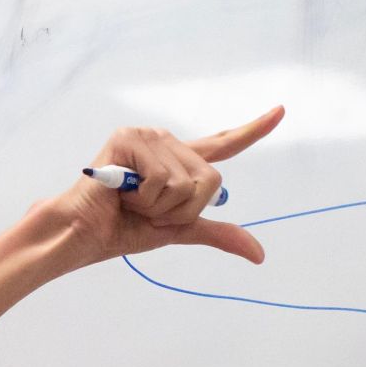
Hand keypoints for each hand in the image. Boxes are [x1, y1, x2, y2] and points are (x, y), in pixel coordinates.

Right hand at [38, 105, 284, 273]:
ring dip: (160, 207)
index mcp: (178, 162)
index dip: (253, 130)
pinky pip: (162, 179)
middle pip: (209, 179)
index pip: (223, 144)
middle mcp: (166, 143)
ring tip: (130, 202)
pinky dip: (144, 198)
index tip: (281, 112)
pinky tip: (121, 193)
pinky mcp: (128, 139)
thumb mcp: (178, 231)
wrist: (84, 234)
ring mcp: (147, 138)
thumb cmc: (123, 229)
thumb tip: (259, 254)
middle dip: (182, 210)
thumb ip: (217, 233)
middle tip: (146, 210)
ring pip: (186, 182)